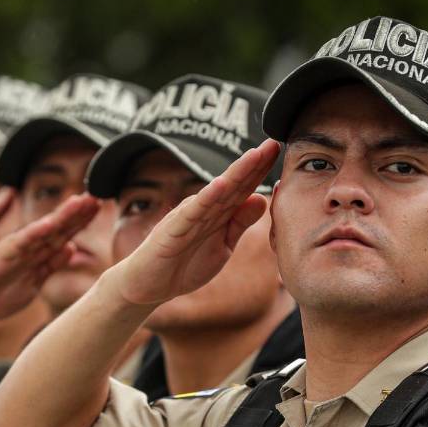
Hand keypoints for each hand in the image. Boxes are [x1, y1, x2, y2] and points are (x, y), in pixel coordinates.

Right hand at [0, 194, 99, 322]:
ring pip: (41, 230)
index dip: (80, 220)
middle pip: (56, 227)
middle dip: (76, 213)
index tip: (100, 206)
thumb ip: (50, 265)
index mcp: (34, 254)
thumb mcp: (31, 283)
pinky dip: (35, 232)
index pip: (61, 234)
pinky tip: (51, 222)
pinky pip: (19, 243)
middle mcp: (25, 247)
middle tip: (98, 196)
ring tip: (80, 201)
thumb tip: (72, 248)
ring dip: (61, 216)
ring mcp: (12, 250)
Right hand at [112, 139, 277, 305]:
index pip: (242, 188)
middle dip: (253, 163)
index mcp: (217, 213)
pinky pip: (192, 213)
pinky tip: (220, 184)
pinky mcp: (173, 230)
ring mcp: (188, 217)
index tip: (279, 149)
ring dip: (235, 173)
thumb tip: (262, 198)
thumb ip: (239, 223)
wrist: (148, 285)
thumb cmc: (184, 264)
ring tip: (254, 155)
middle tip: (273, 141)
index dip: (260, 170)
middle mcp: (204, 208)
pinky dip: (206, 198)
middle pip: (233, 183)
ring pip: (216, 192)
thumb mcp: (223, 246)